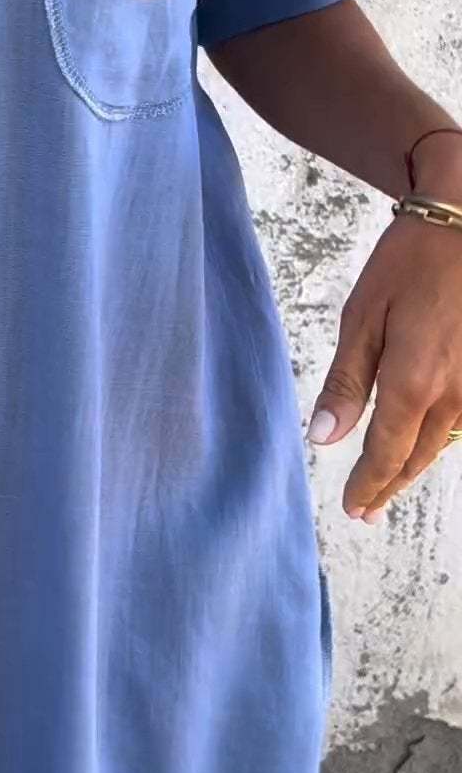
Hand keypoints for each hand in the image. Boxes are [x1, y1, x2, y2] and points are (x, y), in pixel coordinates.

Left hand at [307, 215, 461, 520]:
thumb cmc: (411, 260)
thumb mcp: (363, 315)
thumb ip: (347, 380)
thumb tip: (323, 436)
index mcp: (413, 382)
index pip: (386, 454)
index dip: (367, 486)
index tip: (352, 509)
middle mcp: (454, 394)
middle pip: (417, 458)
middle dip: (389, 487)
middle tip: (367, 511)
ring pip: (445, 443)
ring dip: (416, 467)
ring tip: (392, 486)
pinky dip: (442, 439)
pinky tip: (427, 443)